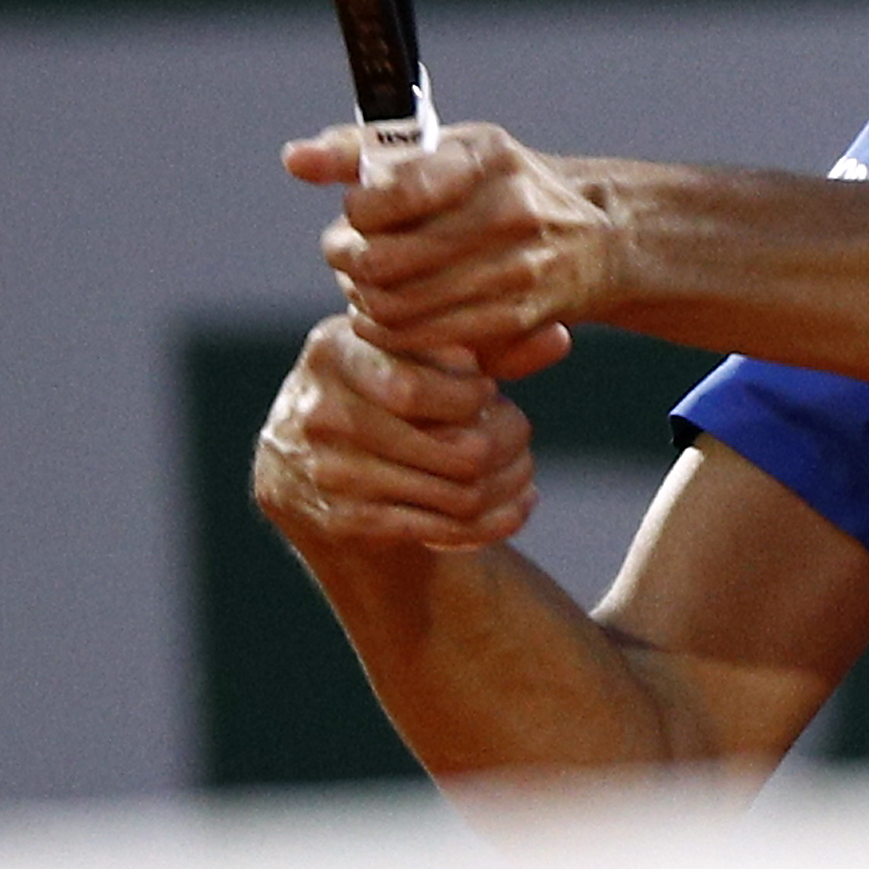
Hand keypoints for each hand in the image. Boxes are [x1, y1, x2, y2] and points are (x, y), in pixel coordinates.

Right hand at [250, 315, 542, 552]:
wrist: (309, 463)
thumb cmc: (383, 389)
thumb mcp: (419, 351)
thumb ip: (487, 343)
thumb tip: (559, 339)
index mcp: (332, 352)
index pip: (415, 388)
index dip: (470, 396)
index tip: (486, 391)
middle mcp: (318, 414)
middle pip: (453, 448)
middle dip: (506, 442)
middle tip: (522, 432)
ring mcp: (327, 474)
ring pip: (459, 493)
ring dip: (507, 482)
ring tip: (524, 469)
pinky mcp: (344, 522)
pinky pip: (444, 529)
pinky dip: (495, 521)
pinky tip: (517, 505)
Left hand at [285, 121, 607, 365]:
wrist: (602, 237)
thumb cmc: (507, 187)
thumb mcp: (451, 150)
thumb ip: (365, 151)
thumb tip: (295, 159)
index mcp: (486, 157)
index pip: (392, 191)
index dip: (359, 210)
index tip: (363, 210)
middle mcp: (508, 210)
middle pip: (382, 259)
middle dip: (349, 260)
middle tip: (351, 255)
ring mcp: (515, 267)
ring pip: (396, 304)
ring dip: (366, 298)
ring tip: (369, 283)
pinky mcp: (515, 316)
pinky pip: (425, 335)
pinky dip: (393, 329)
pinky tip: (392, 312)